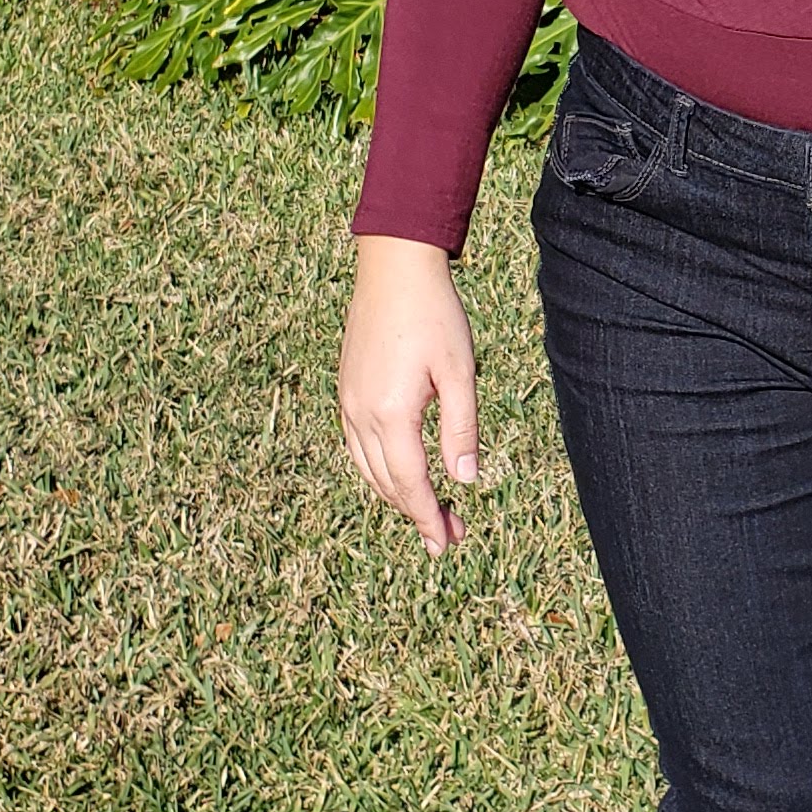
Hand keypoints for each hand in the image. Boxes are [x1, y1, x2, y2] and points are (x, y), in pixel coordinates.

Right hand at [339, 235, 480, 551]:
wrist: (394, 267)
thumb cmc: (434, 314)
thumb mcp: (459, 372)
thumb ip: (461, 429)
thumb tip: (465, 481)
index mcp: (390, 413)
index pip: (410, 483)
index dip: (428, 518)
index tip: (445, 545)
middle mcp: (360, 413)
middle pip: (387, 483)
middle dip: (417, 513)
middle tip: (450, 536)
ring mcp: (348, 402)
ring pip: (367, 469)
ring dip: (397, 495)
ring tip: (428, 512)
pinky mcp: (346, 390)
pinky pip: (356, 447)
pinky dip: (377, 471)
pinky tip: (398, 474)